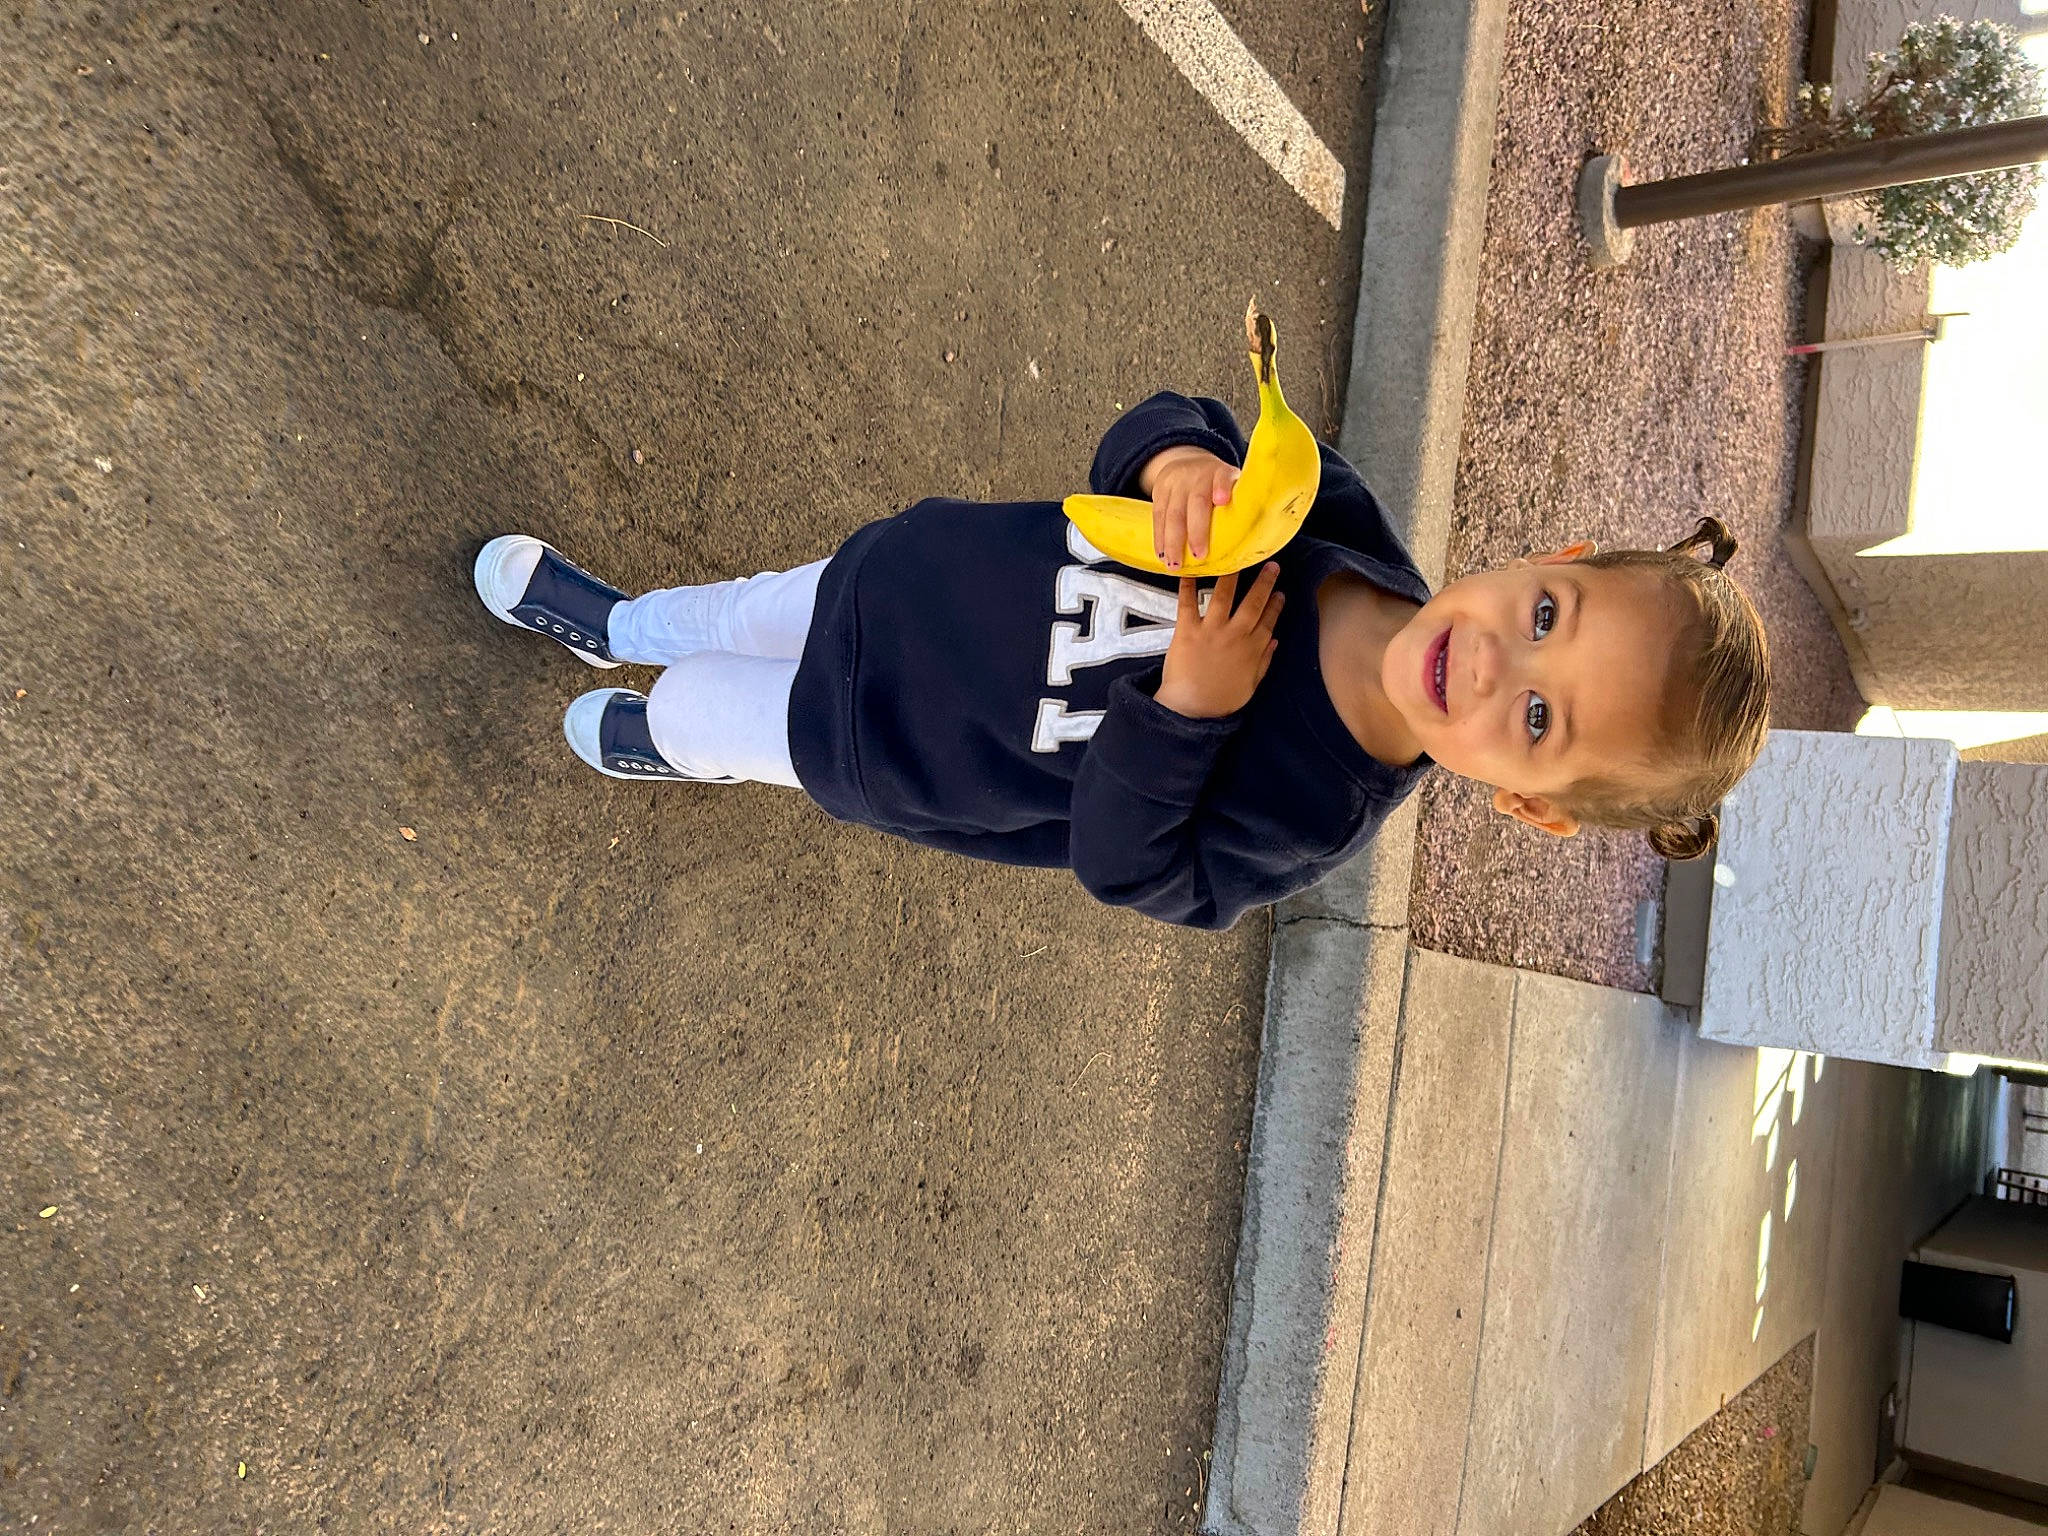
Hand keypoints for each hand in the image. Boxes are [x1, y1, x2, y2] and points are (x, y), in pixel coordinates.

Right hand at [1139, 445, 1240, 569]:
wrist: (1185, 463)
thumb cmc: (1215, 484)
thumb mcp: (1231, 484)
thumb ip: (1240, 503)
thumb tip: (1259, 535)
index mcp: (1220, 473)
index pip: (1222, 476)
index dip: (1222, 487)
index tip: (1223, 500)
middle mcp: (1197, 475)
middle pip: (1196, 501)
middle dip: (1196, 530)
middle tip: (1199, 555)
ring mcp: (1176, 483)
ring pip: (1172, 512)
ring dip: (1173, 541)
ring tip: (1175, 564)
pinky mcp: (1160, 492)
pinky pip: (1158, 516)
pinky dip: (1159, 538)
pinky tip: (1162, 554)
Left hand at [1156, 564, 1284, 719]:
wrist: (1191, 709)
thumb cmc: (1220, 701)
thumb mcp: (1251, 685)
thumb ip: (1263, 661)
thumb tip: (1274, 641)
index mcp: (1252, 650)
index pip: (1268, 621)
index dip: (1275, 605)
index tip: (1280, 593)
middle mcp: (1235, 635)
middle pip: (1253, 603)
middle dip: (1264, 582)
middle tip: (1271, 565)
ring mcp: (1211, 630)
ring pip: (1224, 596)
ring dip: (1232, 575)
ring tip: (1237, 559)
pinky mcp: (1187, 630)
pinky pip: (1187, 602)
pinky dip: (1187, 585)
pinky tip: (1190, 570)